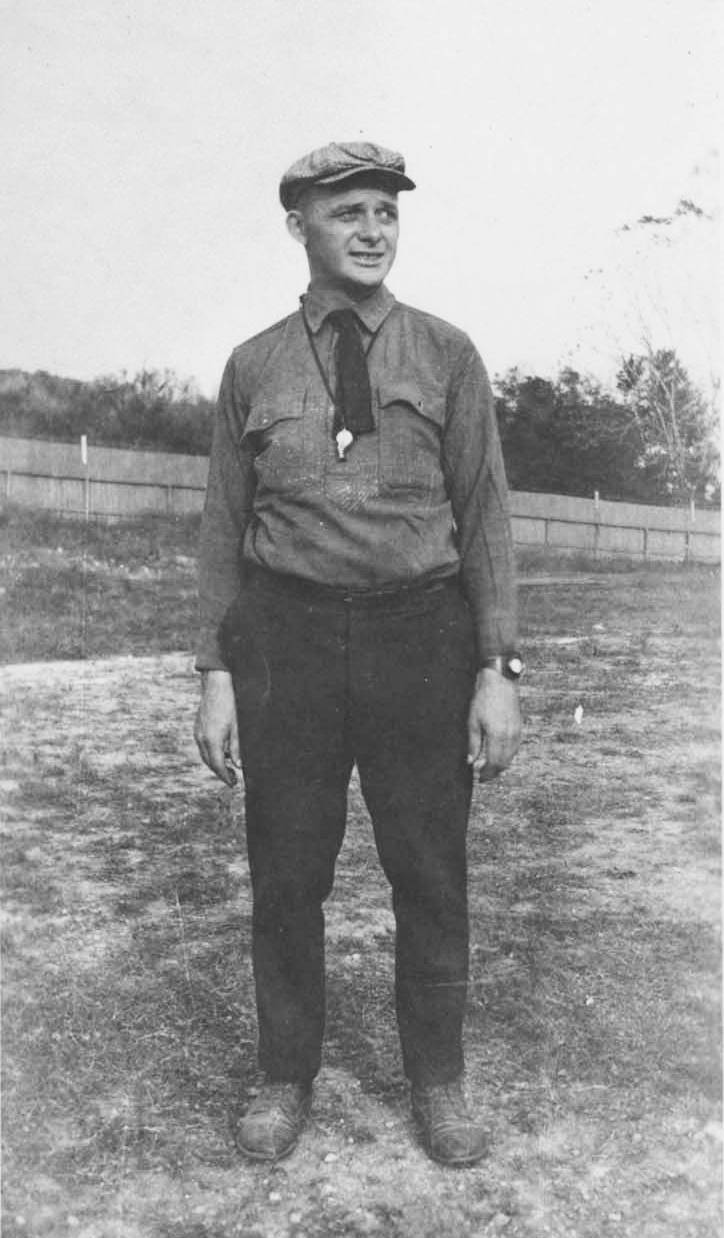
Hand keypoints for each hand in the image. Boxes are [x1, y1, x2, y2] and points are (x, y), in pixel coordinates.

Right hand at [194, 669, 240, 786]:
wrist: (216, 686)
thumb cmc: (229, 704)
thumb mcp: (237, 727)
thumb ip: (236, 748)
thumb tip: (238, 765)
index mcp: (212, 740)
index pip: (217, 765)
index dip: (225, 777)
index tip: (233, 783)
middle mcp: (202, 738)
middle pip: (210, 762)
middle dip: (220, 772)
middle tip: (233, 778)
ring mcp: (198, 732)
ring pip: (205, 754)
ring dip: (216, 762)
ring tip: (229, 766)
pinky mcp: (197, 727)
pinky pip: (203, 746)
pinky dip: (212, 752)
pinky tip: (222, 751)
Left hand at [467, 668, 520, 782]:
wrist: (500, 681)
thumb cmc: (483, 699)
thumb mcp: (472, 721)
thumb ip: (473, 743)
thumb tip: (471, 761)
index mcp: (497, 735)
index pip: (494, 763)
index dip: (486, 773)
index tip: (478, 777)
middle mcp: (510, 736)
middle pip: (504, 763)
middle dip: (493, 772)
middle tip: (482, 776)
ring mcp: (517, 732)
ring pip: (511, 756)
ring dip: (500, 765)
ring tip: (488, 767)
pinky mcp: (519, 727)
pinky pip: (515, 748)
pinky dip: (507, 755)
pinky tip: (498, 754)